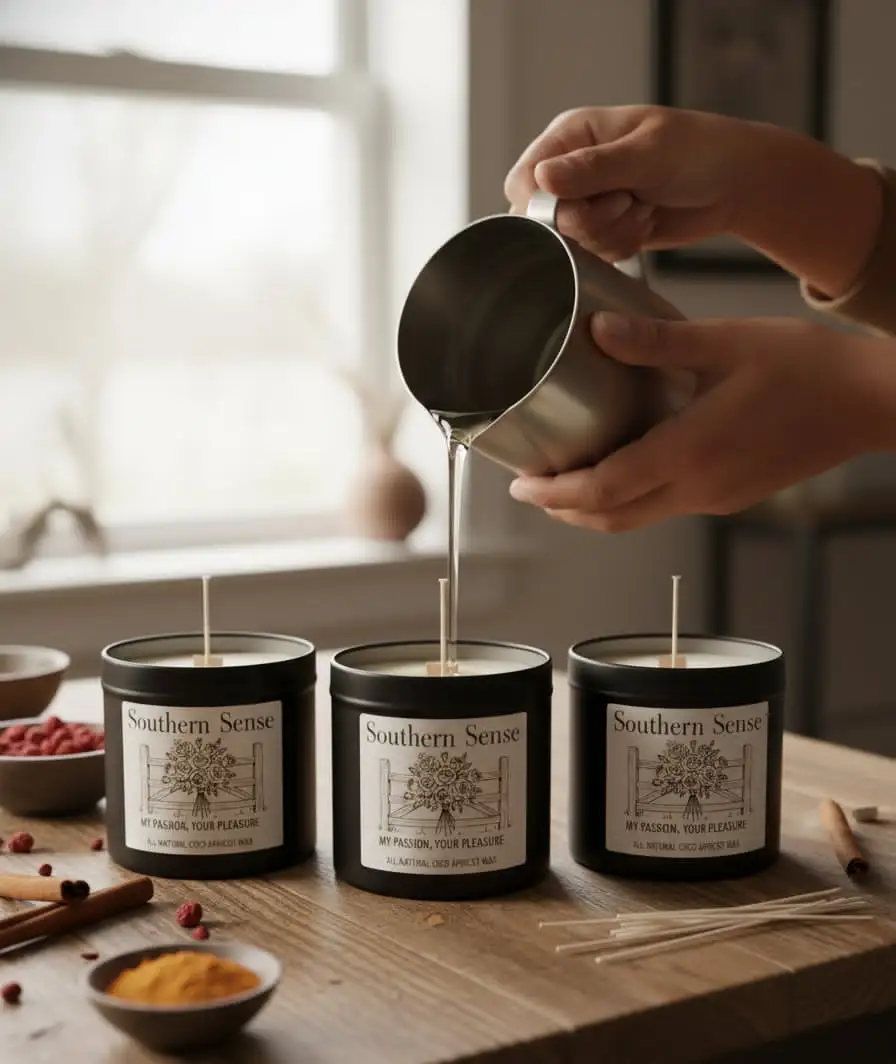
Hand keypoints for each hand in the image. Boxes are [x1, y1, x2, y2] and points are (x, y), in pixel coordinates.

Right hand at [505, 105, 751, 261]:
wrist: (734, 183)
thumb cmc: (699, 152)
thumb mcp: (647, 155)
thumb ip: (594, 169)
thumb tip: (542, 179)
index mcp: (571, 135)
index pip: (524, 181)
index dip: (544, 207)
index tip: (582, 208)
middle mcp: (571, 168)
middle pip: (544, 219)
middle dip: (587, 224)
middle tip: (626, 201)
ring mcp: (586, 201)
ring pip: (569, 242)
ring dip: (611, 234)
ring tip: (642, 207)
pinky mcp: (602, 229)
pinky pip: (592, 255)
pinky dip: (620, 246)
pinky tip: (644, 223)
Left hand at [508, 313, 894, 532]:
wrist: (868, 402)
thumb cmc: (805, 368)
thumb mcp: (725, 343)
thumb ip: (656, 341)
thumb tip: (597, 330)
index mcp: (690, 451)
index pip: (604, 490)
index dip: (555, 494)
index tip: (521, 487)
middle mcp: (698, 487)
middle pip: (612, 518)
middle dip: (564, 510)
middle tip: (530, 490)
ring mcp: (716, 498)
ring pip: (638, 518)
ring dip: (595, 508)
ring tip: (564, 482)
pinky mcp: (730, 496)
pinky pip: (666, 506)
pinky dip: (631, 498)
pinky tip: (622, 468)